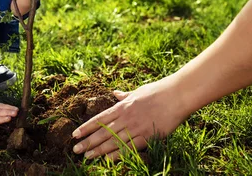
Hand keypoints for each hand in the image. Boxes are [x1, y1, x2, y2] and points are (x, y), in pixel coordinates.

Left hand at [72, 78, 189, 160]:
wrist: (176, 96)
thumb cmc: (157, 91)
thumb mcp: (137, 91)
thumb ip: (124, 96)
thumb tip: (115, 93)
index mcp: (122, 106)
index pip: (99, 119)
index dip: (86, 127)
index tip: (75, 134)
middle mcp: (126, 118)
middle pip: (103, 132)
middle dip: (88, 141)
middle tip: (76, 149)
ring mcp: (136, 128)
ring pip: (113, 142)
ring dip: (98, 150)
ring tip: (86, 156)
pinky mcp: (147, 136)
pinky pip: (129, 148)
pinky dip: (117, 154)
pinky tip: (106, 159)